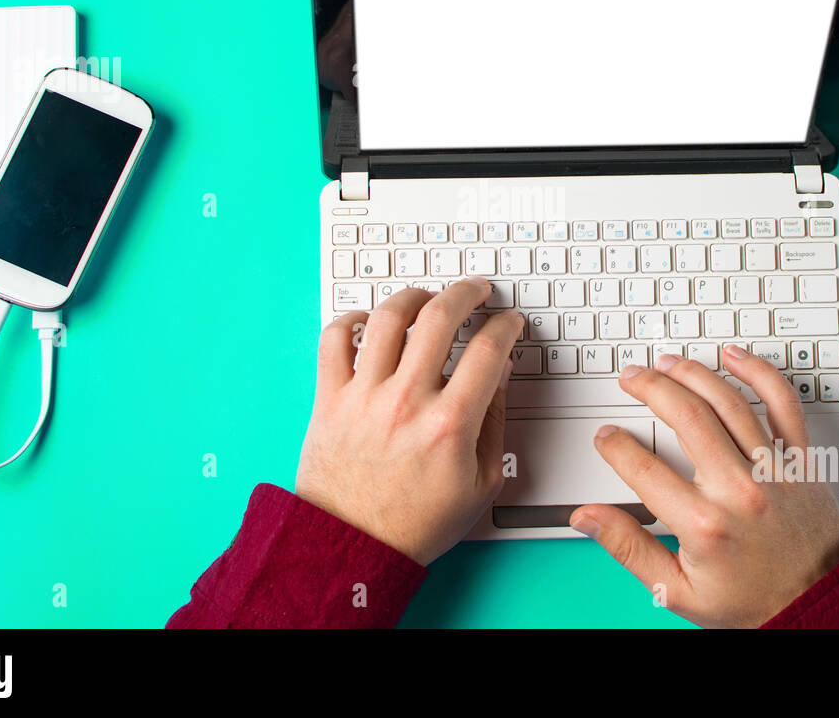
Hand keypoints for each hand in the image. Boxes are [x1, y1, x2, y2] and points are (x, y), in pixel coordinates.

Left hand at [296, 279, 522, 564]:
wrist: (353, 548)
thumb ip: (494, 425)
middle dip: (466, 292)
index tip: (508, 323)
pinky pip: (334, 339)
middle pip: (440, 316)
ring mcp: (363, 396)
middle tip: (475, 290)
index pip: (488, 349)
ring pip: (388, 317)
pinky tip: (369, 322)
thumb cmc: (415, 524)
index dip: (506, 326)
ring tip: (426, 298)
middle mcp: (406, 401)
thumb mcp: (480, 485)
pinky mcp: (329, 399)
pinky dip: (351, 320)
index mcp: (450, 424)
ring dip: (413, 297)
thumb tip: (498, 378)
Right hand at [570, 345, 838, 627]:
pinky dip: (759, 373)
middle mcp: (739, 490)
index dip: (616, 446)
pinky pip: (783, 404)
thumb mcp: (677, 589)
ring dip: (693, 374)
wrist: (818, 607)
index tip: (606, 436)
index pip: (643, 468)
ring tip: (667, 363)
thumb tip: (586, 517)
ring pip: (728, 402)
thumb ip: (628, 548)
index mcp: (704, 525)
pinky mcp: (802, 461)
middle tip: (632, 377)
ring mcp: (774, 470)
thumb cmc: (750, 600)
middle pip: (686, 417)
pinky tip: (734, 357)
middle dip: (650, 388)